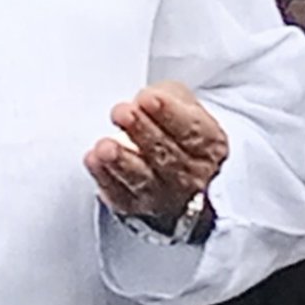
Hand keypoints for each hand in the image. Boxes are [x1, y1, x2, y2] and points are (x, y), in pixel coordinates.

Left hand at [88, 82, 229, 223]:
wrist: (176, 169)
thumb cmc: (177, 131)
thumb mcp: (183, 104)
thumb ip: (170, 96)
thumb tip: (148, 98)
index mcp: (210, 146)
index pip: (192, 131)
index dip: (169, 114)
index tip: (148, 99)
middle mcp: (191, 175)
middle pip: (166, 155)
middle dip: (142, 132)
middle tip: (122, 113)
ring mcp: (163, 195)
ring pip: (142, 179)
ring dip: (122, 161)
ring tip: (106, 146)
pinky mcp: (135, 207)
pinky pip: (119, 195)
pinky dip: (105, 178)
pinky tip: (94, 160)